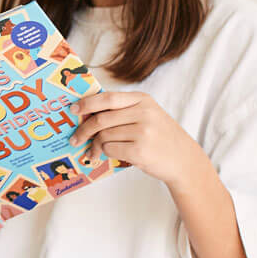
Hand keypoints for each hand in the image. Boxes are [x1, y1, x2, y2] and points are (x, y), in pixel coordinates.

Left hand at [69, 92, 204, 187]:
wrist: (183, 159)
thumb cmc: (160, 137)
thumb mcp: (147, 115)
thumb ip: (122, 111)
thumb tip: (87, 114)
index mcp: (143, 100)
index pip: (108, 98)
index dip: (87, 103)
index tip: (73, 110)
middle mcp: (144, 113)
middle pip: (101, 119)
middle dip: (83, 131)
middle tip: (75, 140)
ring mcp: (143, 132)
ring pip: (103, 136)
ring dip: (94, 146)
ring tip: (93, 153)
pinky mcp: (139, 151)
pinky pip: (110, 150)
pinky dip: (104, 154)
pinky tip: (105, 156)